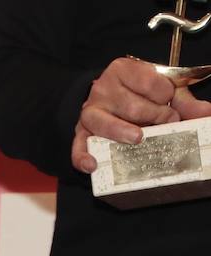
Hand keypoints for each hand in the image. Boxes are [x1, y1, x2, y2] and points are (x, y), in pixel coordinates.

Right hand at [72, 57, 210, 173]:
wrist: (107, 97)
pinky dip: (83, 156)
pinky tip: (92, 164)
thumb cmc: (137, 93)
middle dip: (154, 116)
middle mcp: (103, 88)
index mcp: (124, 70)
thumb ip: (184, 101)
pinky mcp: (80, 131)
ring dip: (123, 132)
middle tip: (164, 122)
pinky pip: (78, 144)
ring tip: (138, 138)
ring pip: (105, 123)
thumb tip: (206, 113)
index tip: (168, 102)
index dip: (166, 95)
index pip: (150, 82)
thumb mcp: (161, 90)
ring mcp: (89, 111)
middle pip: (132, 106)